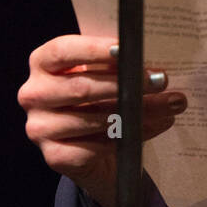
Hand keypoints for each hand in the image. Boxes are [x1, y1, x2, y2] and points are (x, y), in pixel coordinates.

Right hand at [17, 34, 187, 206]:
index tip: (126, 49)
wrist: (95, 149)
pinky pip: (99, 146)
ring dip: (140, 111)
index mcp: (42, 63)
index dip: (94, 50)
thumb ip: (119, 65)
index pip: (63, 51)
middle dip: (128, 84)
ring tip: (172, 104)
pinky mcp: (55, 156)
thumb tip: (156, 64)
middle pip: (82, 88)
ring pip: (97, 118)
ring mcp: (40, 128)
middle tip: (162, 80)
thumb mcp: (105, 74)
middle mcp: (34, 94)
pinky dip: (132, 135)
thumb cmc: (101, 99)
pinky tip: (156, 125)